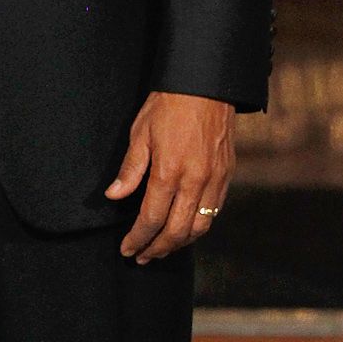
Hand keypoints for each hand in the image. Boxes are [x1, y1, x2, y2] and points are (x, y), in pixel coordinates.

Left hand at [106, 90, 235, 261]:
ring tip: (162, 248)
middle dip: (157, 248)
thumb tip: (114, 196)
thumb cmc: (168, 105)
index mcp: (169, 172)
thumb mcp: (140, 133)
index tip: (127, 250)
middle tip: (143, 257)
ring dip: (180, 243)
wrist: (207, 84)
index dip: (137, 239)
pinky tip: (186, 228)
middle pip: (177, 231)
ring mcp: (215, 179)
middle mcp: (196, 181)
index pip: (151, 219)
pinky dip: (199, 226)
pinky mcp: (227, 174)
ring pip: (200, 226)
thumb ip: (130, 170)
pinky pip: (215, 211)